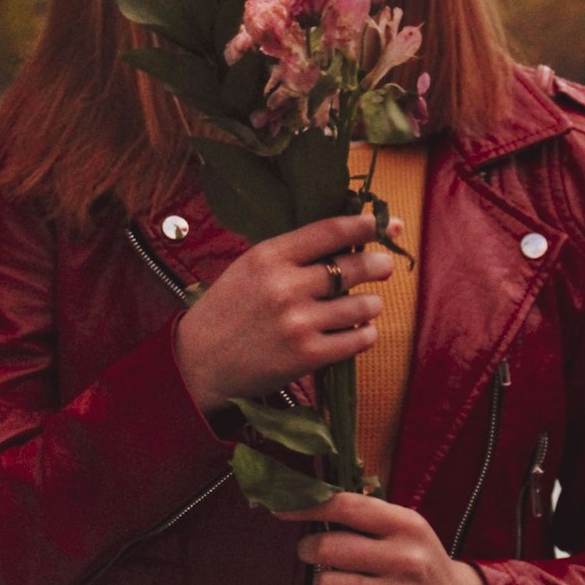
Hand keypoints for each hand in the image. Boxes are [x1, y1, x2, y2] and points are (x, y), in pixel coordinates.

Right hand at [174, 213, 391, 415]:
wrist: (199, 361)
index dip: (364, 224)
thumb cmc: (229, 308)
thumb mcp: (251, 267)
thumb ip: (293, 253)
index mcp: (269, 256)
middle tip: (385, 265)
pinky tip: (360, 330)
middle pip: (353, 267)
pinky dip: (365, 334)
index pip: (330, 230)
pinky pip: (357, 340)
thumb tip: (348, 239)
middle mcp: (285, 286)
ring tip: (367, 304)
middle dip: (378, 264)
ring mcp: (298, 323)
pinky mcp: (307, 356)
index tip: (384, 223)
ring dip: (372, 304)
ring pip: (361, 305)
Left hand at [279, 491, 503, 584]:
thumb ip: (365, 514)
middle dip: (309, 549)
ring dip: (321, 583)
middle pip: (330, 547)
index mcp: (406, 524)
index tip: (283, 508)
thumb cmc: (419, 562)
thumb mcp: (405, 528)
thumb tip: (309, 498)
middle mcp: (406, 557)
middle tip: (311, 551)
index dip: (309, 506)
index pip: (347, 506)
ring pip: (327, 584)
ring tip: (335, 582)